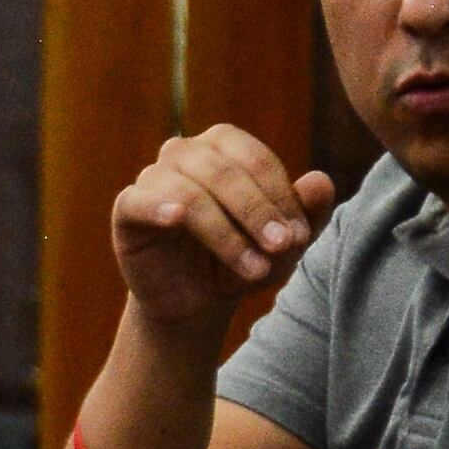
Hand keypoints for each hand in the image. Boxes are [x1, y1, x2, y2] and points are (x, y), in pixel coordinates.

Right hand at [109, 126, 336, 332]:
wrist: (196, 301)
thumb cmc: (241, 260)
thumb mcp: (282, 244)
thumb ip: (307, 214)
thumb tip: (321, 181)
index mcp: (223, 147)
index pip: (255, 159)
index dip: (281, 196)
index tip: (300, 236)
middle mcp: (185, 152)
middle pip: (223, 171)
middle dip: (257, 212)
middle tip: (282, 247)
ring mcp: (153, 178)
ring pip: (191, 192)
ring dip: (226, 233)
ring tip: (254, 270)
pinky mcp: (127, 210)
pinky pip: (139, 201)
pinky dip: (158, 206)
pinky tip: (176, 218)